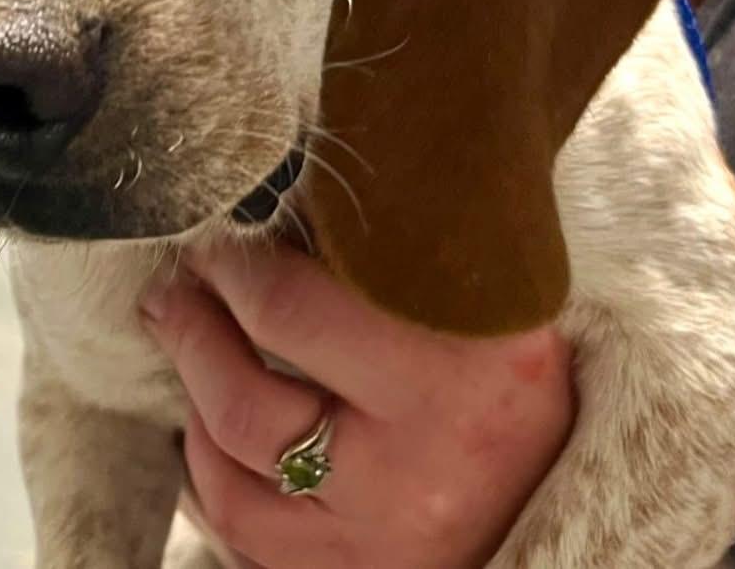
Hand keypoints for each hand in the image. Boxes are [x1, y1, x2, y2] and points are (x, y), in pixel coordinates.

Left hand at [140, 239, 574, 568]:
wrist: (559, 494)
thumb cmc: (515, 376)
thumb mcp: (492, 300)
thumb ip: (397, 252)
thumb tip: (281, 198)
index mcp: (462, 376)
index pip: (292, 313)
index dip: (232, 268)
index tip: (213, 239)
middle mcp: (417, 470)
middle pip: (244, 402)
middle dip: (191, 331)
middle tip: (175, 285)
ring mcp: (380, 540)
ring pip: (228, 476)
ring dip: (192, 398)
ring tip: (187, 343)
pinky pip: (240, 533)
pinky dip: (211, 473)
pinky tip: (211, 425)